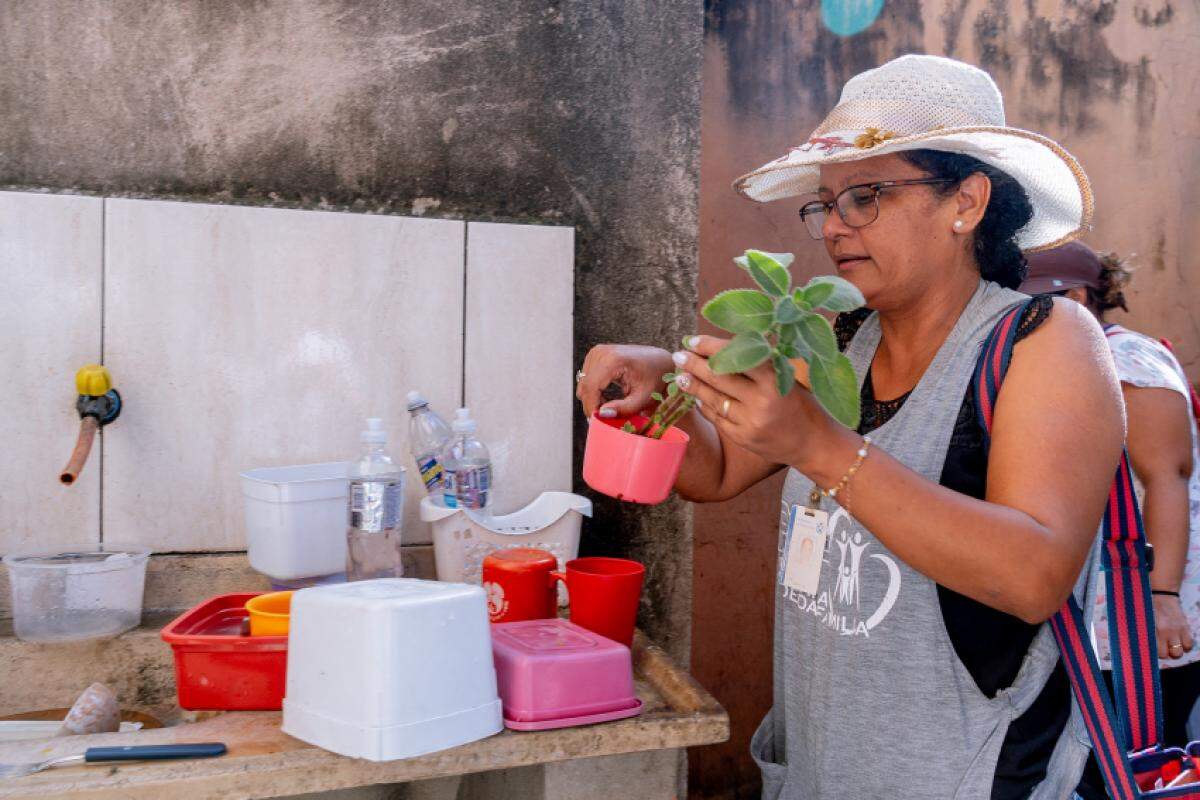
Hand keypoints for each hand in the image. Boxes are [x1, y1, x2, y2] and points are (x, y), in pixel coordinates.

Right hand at [576, 344, 674, 417]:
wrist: (659, 361)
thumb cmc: (655, 378)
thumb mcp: (644, 398)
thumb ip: (624, 409)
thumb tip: (602, 414)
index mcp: (614, 359)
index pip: (591, 386)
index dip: (591, 406)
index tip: (597, 422)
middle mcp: (602, 352)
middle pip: (585, 386)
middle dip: (592, 405)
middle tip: (605, 418)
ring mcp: (597, 352)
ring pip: (584, 384)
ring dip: (592, 399)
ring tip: (610, 406)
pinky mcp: (595, 355)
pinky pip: (586, 379)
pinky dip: (593, 391)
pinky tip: (606, 397)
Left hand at [672, 335, 836, 468]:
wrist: (814, 443)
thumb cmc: (802, 404)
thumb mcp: (787, 378)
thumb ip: (760, 364)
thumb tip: (725, 346)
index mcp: (775, 379)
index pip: (737, 356)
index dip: (712, 347)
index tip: (693, 340)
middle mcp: (762, 400)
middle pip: (719, 377)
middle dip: (695, 365)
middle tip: (678, 355)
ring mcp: (751, 422)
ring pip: (714, 399)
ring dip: (694, 386)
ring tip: (680, 376)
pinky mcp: (743, 438)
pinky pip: (718, 418)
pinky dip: (706, 406)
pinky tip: (697, 397)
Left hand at [1153, 593, 1194, 660]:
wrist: (1162, 594)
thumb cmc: (1149, 608)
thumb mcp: (1144, 621)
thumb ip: (1147, 635)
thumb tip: (1147, 648)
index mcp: (1153, 630)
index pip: (1159, 652)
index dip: (1158, 654)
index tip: (1156, 650)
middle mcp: (1167, 632)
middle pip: (1172, 654)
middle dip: (1168, 653)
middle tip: (1165, 647)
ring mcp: (1178, 630)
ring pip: (1181, 651)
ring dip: (1177, 650)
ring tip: (1172, 644)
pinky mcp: (1185, 627)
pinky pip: (1189, 644)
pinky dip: (1186, 645)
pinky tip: (1179, 640)